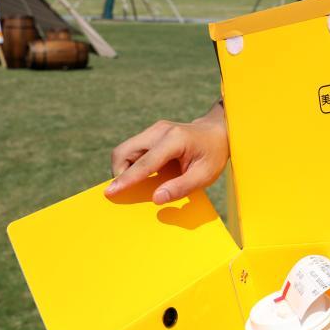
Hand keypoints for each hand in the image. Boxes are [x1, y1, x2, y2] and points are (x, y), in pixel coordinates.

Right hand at [107, 104, 228, 204]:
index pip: (145, 162)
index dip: (127, 179)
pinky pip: (131, 150)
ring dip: (124, 169)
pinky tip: (143, 176)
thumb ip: (181, 187)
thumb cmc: (213, 154)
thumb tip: (156, 199)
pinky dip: (131, 165)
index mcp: (175, 139)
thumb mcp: (205, 175)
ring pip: (124, 150)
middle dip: (119, 173)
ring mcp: (154, 130)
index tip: (110, 192)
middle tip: (127, 192)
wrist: (218, 131)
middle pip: (124, 151)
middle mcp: (159, 131)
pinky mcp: (151, 133)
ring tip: (138, 185)